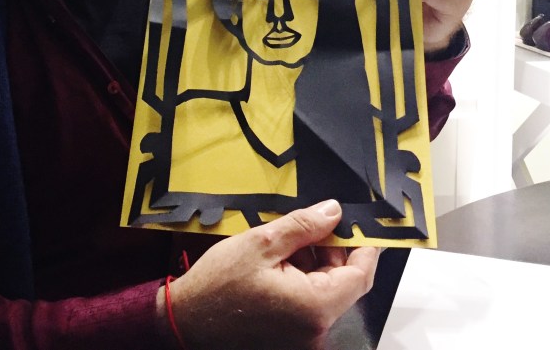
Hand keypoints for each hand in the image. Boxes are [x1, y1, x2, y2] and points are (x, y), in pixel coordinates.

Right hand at [163, 200, 378, 349]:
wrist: (185, 322)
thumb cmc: (217, 284)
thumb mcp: (261, 243)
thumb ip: (303, 226)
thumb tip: (334, 212)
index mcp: (314, 306)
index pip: (361, 275)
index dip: (363, 246)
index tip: (357, 224)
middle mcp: (316, 329)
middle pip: (345, 284)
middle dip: (333, 252)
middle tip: (311, 226)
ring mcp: (304, 337)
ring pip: (326, 293)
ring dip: (314, 265)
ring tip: (284, 245)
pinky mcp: (291, 338)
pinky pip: (310, 305)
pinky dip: (302, 282)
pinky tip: (278, 265)